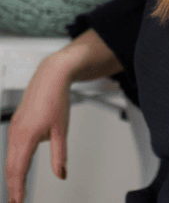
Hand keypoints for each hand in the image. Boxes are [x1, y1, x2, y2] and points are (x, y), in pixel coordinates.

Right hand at [5, 55, 70, 202]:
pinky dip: (13, 161)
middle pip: (10, 167)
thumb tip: (61, 174)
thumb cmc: (56, 98)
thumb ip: (60, 155)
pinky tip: (18, 168)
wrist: (51, 75)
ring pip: (9, 158)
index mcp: (26, 136)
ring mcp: (14, 127)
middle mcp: (15, 133)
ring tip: (17, 190)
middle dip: (12, 186)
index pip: (18, 170)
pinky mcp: (16, 123)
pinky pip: (11, 147)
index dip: (18, 189)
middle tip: (16, 201)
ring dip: (12, 175)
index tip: (19, 202)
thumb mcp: (61, 129)